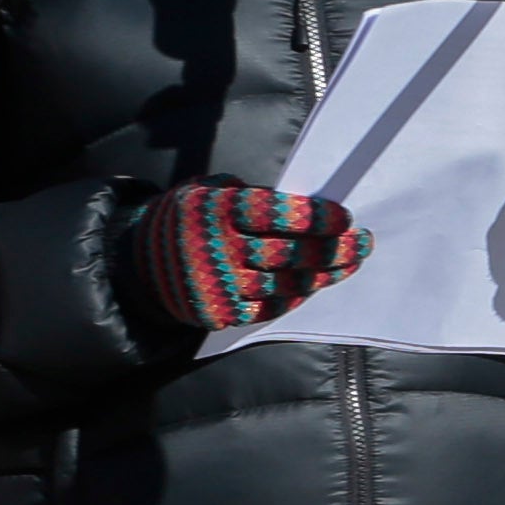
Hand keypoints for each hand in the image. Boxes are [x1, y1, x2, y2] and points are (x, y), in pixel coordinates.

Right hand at [130, 180, 366, 331]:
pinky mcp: (219, 313)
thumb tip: (311, 209)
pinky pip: (270, 307)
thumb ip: (252, 197)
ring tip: (349, 263)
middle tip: (363, 243)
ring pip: (286, 283)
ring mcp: (218, 285)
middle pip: (287, 253)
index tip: (345, 218)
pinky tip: (316, 283)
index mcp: (213, 210)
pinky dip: (297, 296)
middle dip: (332, 249)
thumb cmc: (192, 219)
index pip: (273, 213)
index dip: (314, 217)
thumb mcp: (209, 192)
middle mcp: (215, 249)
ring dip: (324, 275)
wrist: (140, 264)